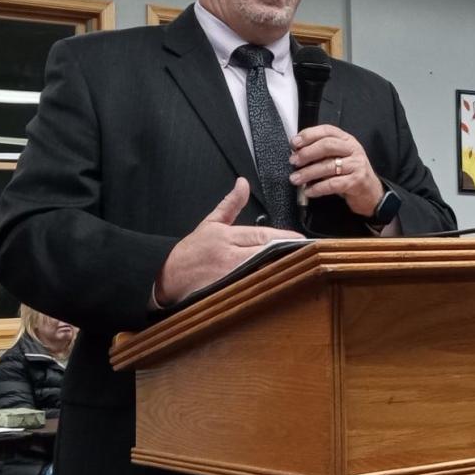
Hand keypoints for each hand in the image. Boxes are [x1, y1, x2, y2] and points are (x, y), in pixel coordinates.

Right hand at [153, 178, 302, 306]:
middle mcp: (228, 256)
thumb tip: (243, 183)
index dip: (283, 237)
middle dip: (285, 252)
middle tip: (307, 253)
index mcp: (226, 236)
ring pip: (260, 271)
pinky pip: (250, 288)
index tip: (300, 238)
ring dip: (279, 268)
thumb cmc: (192, 250)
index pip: (260, 235)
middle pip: (264, 253)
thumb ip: (230, 204)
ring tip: (300, 267)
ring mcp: (228, 276)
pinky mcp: (226, 292)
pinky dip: (265, 285)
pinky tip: (280, 285)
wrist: (167, 276)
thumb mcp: (211, 223)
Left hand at [288, 125, 383, 216]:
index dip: (309, 135)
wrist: (371, 193)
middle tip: (294, 161)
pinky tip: (309, 191)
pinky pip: (333, 184)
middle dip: (307, 153)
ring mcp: (356, 165)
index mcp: (347, 140)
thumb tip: (297, 152)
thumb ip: (322, 152)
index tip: (294, 143)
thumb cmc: (351, 174)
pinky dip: (318, 188)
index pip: (327, 131)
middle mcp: (353, 149)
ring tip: (296, 178)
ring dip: (308, 173)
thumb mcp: (339, 158)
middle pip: (327, 145)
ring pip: (328, 166)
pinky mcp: (357, 181)